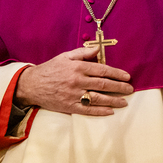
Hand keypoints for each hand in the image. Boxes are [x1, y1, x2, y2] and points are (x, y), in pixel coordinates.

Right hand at [15, 46, 132, 116]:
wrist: (31, 85)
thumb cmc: (50, 69)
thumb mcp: (65, 56)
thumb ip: (82, 53)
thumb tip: (98, 50)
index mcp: (77, 67)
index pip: (102, 70)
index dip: (116, 73)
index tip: (127, 76)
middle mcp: (77, 81)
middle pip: (103, 85)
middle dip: (119, 87)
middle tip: (130, 89)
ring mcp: (74, 95)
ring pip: (98, 98)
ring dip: (113, 100)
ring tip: (124, 102)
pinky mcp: (69, 106)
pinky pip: (88, 110)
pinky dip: (100, 111)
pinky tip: (110, 111)